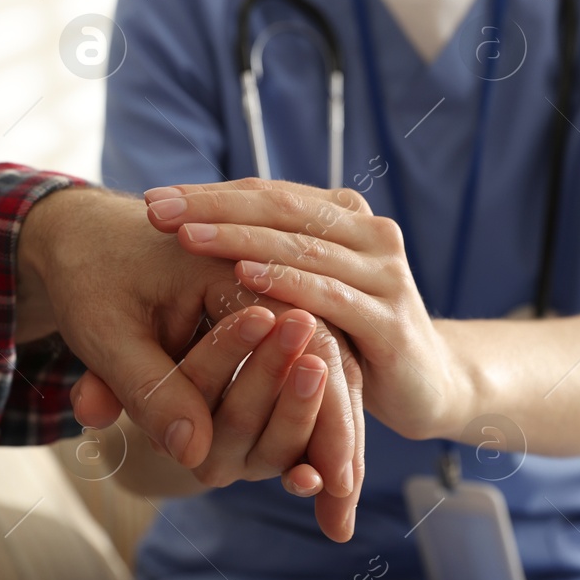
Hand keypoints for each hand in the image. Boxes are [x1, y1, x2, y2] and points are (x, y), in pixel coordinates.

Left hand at [15, 186, 364, 540]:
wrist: (82, 236)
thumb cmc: (90, 278)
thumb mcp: (107, 332)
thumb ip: (151, 391)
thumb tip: (195, 456)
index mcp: (236, 265)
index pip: (302, 341)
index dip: (316, 413)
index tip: (328, 479)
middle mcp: (267, 281)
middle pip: (322, 361)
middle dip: (333, 433)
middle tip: (340, 490)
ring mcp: (268, 306)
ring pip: (314, 374)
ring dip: (321, 432)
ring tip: (330, 492)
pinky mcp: (260, 329)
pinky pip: (289, 375)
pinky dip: (296, 420)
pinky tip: (306, 476)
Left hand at [144, 179, 470, 441]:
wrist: (429, 386)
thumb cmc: (349, 335)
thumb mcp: (309, 288)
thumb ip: (268, 255)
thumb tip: (189, 226)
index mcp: (343, 214)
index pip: (266, 193)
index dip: (208, 195)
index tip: (150, 202)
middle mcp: (369, 232)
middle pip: (280, 209)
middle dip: (213, 208)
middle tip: (155, 210)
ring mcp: (384, 273)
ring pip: (301, 246)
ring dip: (239, 239)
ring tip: (186, 236)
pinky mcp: (391, 321)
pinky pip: (329, 296)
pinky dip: (285, 283)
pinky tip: (242, 277)